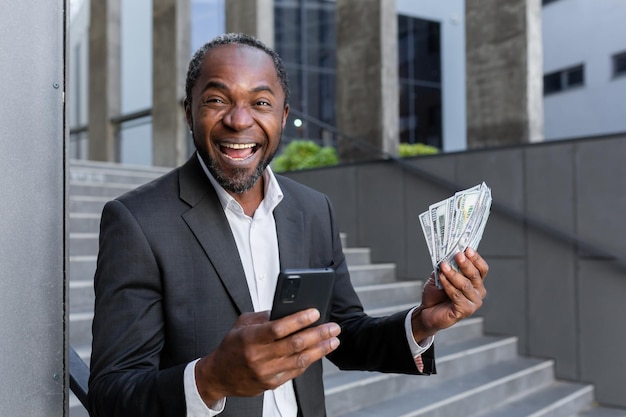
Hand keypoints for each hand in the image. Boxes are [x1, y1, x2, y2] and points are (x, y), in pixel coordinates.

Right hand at [194, 309, 340, 405]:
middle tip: (333, 327)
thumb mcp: (242, 324)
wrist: (218, 376)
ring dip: (320, 349)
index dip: (299, 320)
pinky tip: (319, 352)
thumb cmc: (232, 346)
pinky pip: (295, 371)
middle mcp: (258, 356)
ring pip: (300, 359)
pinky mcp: (271, 383)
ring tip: (334, 340)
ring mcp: (265, 372)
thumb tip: (289, 309)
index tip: (315, 312)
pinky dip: (309, 360)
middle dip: (318, 334)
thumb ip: (264, 316)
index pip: (278, 328)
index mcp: (250, 338)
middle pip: (295, 344)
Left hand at [411, 248, 487, 341]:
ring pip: (465, 285)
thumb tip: (449, 253)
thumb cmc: (436, 293)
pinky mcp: (465, 311)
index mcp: (476, 282)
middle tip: (457, 255)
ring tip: (443, 266)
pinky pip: (457, 295)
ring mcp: (473, 302)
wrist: (427, 311)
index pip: (482, 269)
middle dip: (465, 264)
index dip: (476, 258)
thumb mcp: (441, 275)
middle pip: (475, 275)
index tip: (467, 249)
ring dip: (453, 274)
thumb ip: (448, 266)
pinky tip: (441, 278)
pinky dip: (448, 285)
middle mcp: (478, 292)